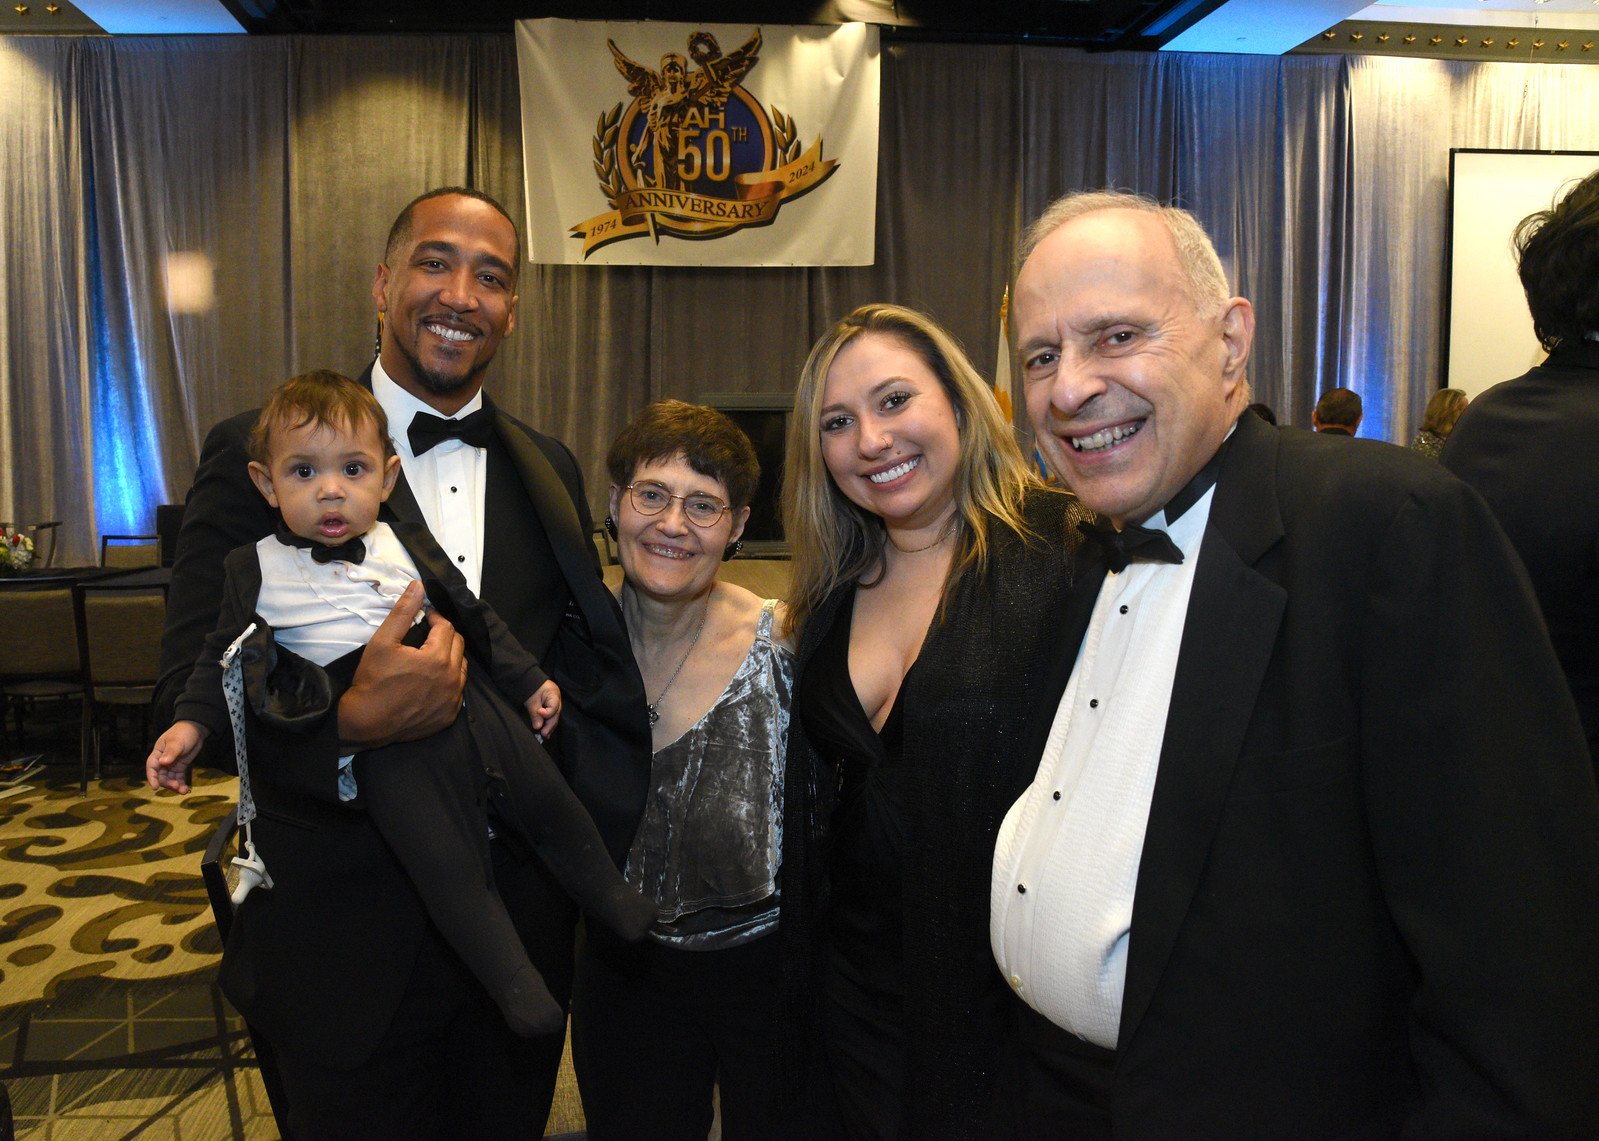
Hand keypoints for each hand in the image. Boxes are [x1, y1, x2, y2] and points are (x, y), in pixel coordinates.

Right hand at [146, 721, 207, 793]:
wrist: (195, 729)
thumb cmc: (183, 733)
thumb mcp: (177, 742)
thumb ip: (170, 753)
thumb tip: (162, 763)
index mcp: (158, 753)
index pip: (152, 767)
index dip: (152, 778)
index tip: (155, 788)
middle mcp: (162, 761)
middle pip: (161, 776)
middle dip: (167, 783)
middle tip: (176, 787)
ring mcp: (171, 765)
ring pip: (169, 779)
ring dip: (174, 786)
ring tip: (183, 791)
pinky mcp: (180, 767)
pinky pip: (178, 778)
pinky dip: (181, 784)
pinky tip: (185, 789)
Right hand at [338, 580, 466, 748]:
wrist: (366, 721)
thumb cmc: (372, 681)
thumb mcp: (383, 641)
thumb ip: (403, 611)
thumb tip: (418, 586)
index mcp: (438, 659)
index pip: (446, 627)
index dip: (436, 618)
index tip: (426, 616)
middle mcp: (451, 679)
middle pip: (458, 645)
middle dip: (445, 635)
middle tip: (428, 633)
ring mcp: (452, 700)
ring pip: (461, 668)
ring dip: (450, 657)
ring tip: (431, 655)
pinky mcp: (448, 716)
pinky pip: (457, 691)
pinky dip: (449, 681)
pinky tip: (433, 679)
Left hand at [526, 679, 561, 737]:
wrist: (530, 680)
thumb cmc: (531, 688)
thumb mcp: (531, 701)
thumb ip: (535, 714)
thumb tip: (538, 727)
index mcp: (554, 694)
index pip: (553, 708)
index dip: (546, 713)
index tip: (539, 713)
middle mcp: (557, 700)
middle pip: (555, 714)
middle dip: (550, 725)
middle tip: (544, 734)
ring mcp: (555, 703)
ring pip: (554, 717)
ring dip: (549, 726)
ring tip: (545, 735)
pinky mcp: (551, 706)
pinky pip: (551, 716)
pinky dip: (548, 723)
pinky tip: (546, 731)